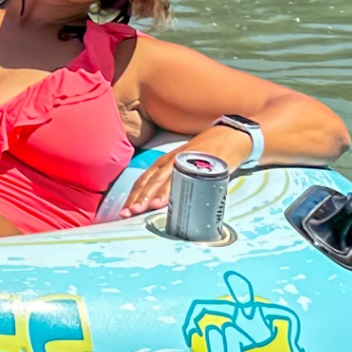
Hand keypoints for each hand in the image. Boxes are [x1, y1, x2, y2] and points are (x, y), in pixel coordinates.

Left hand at [120, 126, 254, 216]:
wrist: (228, 137)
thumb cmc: (204, 157)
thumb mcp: (184, 167)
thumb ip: (174, 183)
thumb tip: (164, 207)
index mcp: (163, 164)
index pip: (143, 181)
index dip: (133, 196)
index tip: (123, 213)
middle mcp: (169, 161)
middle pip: (150, 181)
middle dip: (138, 198)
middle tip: (128, 213)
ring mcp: (184, 160)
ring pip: (164, 179)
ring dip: (154, 194)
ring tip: (145, 208)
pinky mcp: (199, 161)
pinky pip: (185, 175)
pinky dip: (175, 187)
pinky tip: (170, 198)